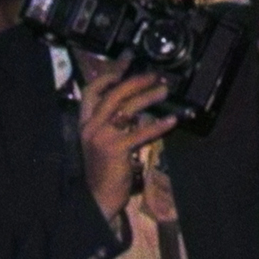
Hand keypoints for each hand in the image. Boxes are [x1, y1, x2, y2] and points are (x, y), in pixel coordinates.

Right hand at [78, 65, 175, 223]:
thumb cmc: (104, 168)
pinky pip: (140, 133)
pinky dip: (158, 126)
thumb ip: (115, 123)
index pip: (91, 91)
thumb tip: (137, 106)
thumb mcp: (104, 141)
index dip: (108, 75)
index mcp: (85, 123)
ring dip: (148, 97)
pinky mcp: (115, 150)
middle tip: (154, 76)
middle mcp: (90, 127)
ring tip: (164, 91)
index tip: (125, 62)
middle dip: (134, 82)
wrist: (96, 196)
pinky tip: (172, 120)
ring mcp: (101, 137)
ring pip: (126, 109)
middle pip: (112, 95)